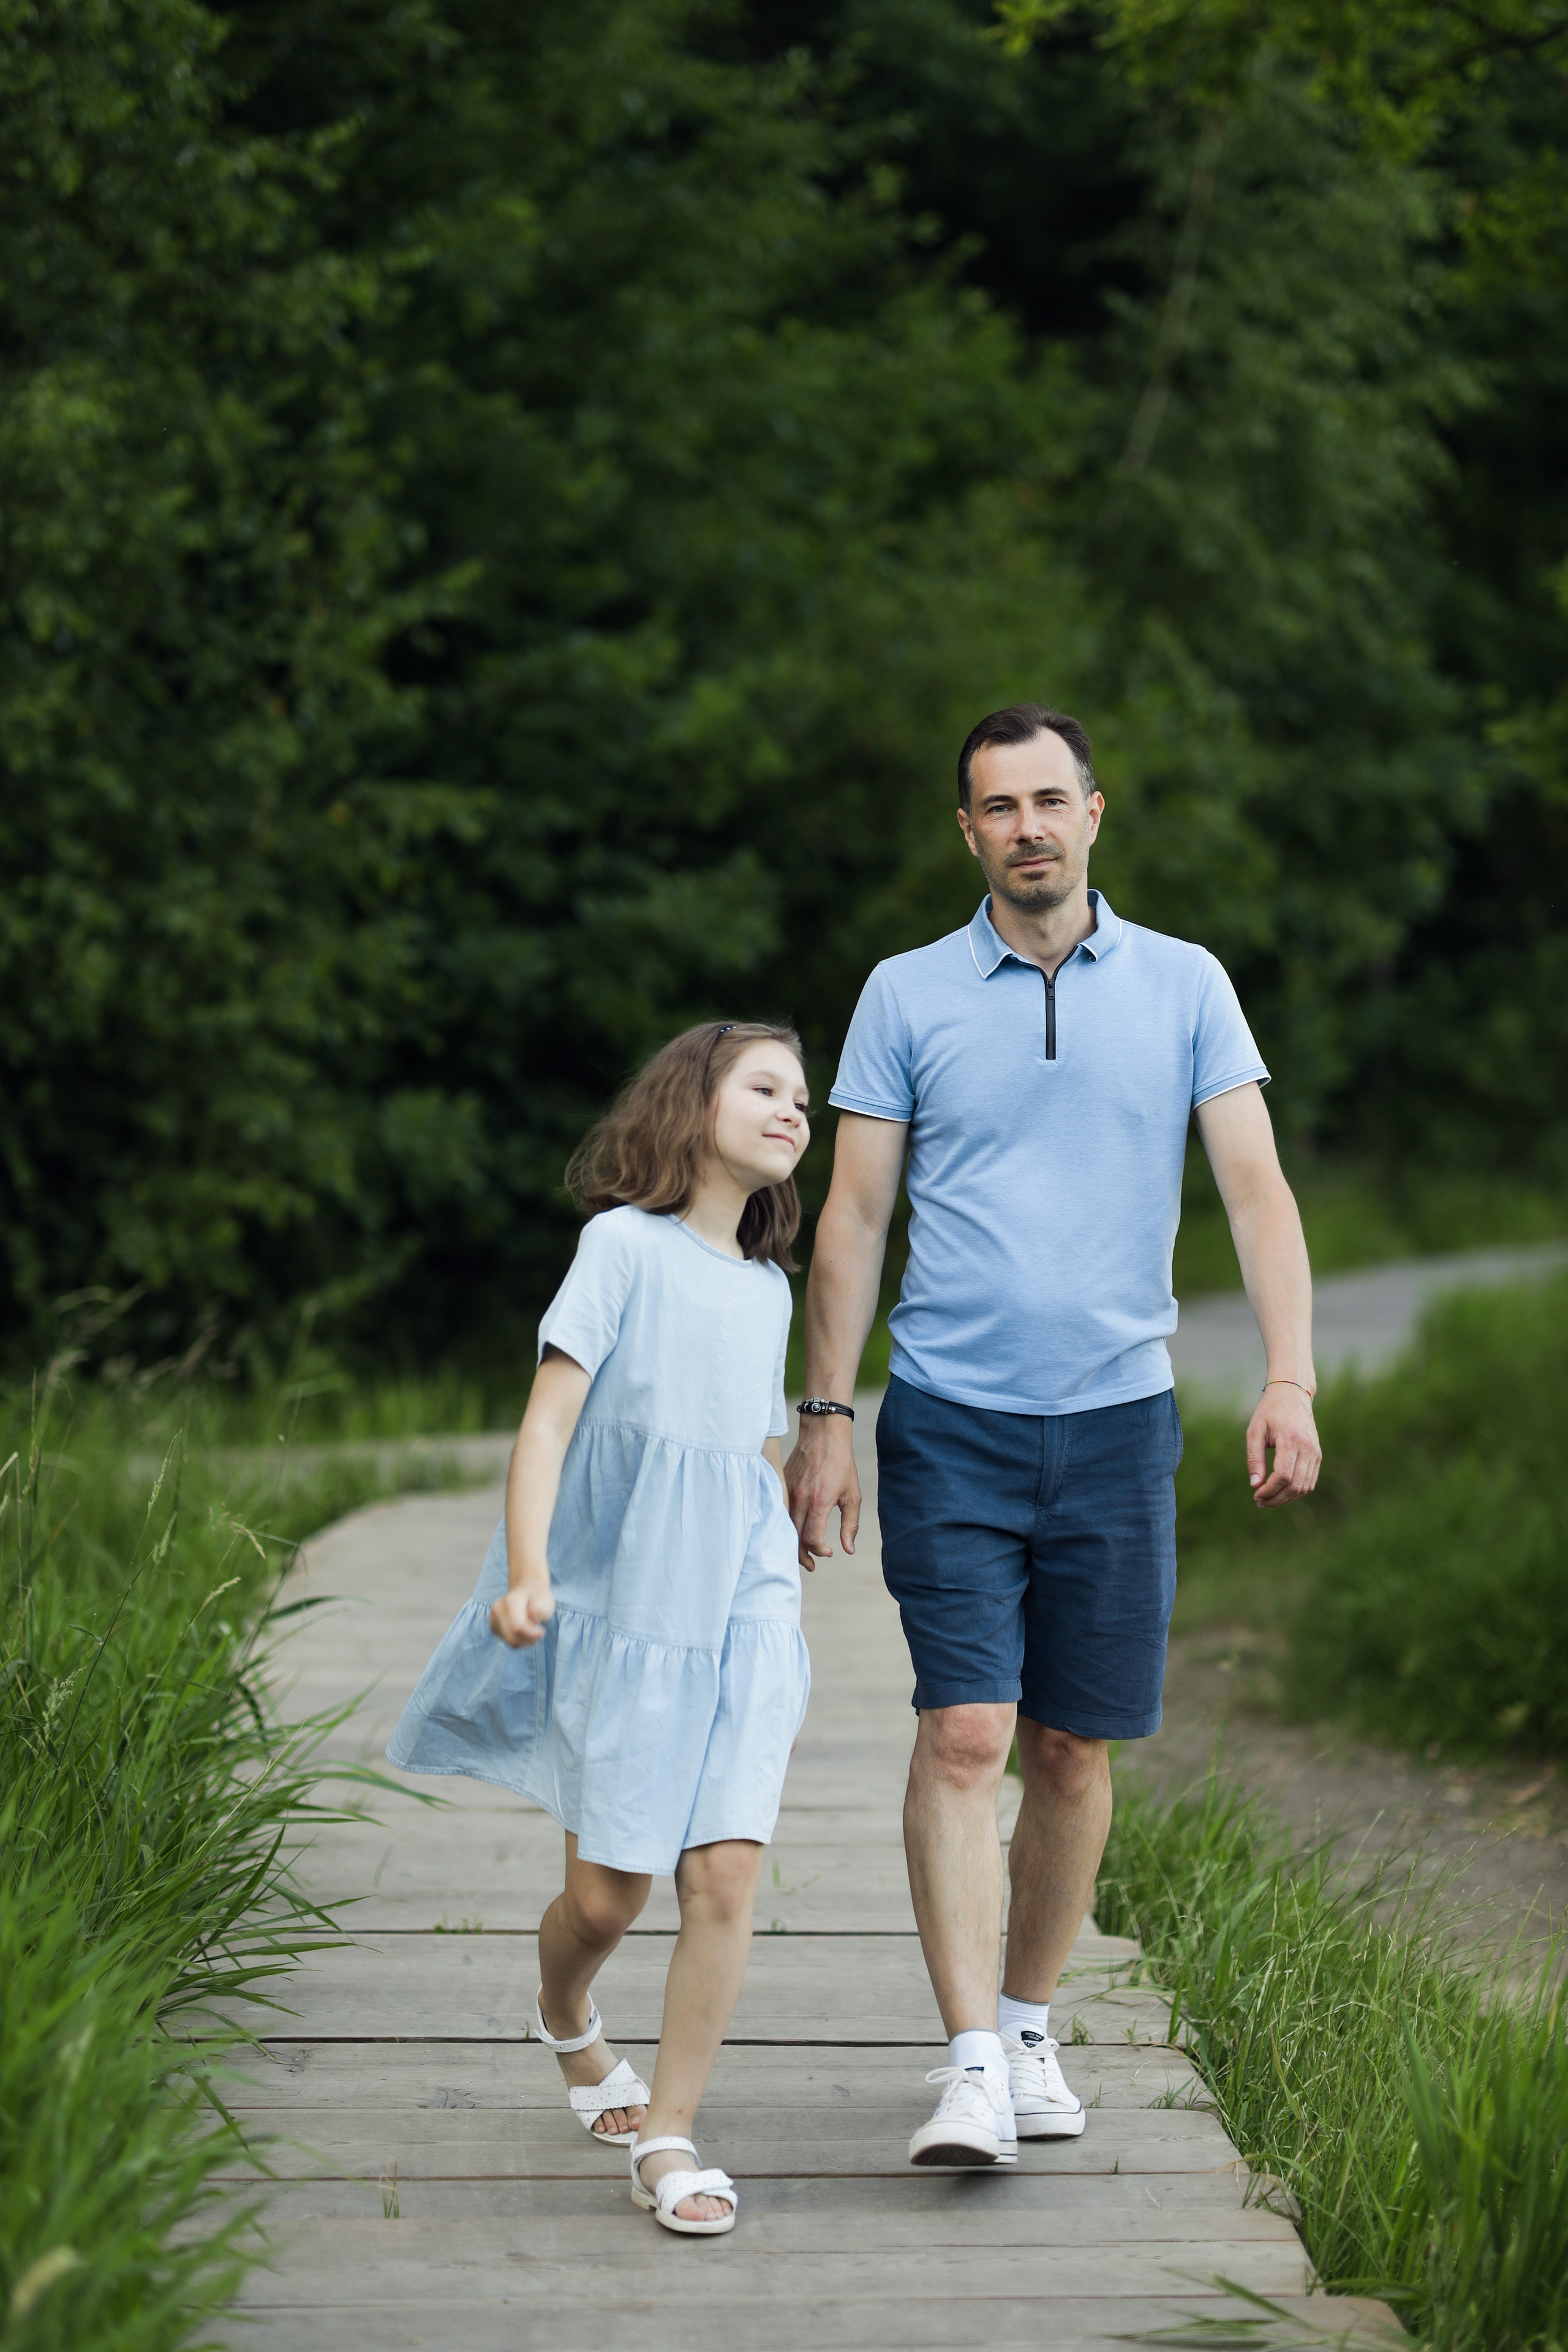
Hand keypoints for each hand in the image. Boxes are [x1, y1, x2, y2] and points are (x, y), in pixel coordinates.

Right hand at [489, 1583, 554, 1645]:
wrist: (527, 1591)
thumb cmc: (537, 1598)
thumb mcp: (545, 1601)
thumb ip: (539, 1610)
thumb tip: (533, 1619)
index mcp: (510, 1601)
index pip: (517, 1627)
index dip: (531, 1634)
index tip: (542, 1631)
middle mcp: (497, 1610)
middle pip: (512, 1637)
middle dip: (528, 1638)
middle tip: (538, 1630)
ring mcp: (493, 1619)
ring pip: (511, 1642)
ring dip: (525, 1640)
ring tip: (532, 1628)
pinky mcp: (494, 1628)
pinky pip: (509, 1642)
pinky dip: (520, 1640)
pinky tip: (525, 1631)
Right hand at [783, 1415, 860, 1570]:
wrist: (823, 1432)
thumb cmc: (842, 1462)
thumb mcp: (853, 1494)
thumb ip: (851, 1524)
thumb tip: (849, 1549)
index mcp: (819, 1501)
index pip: (811, 1538)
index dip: (819, 1551)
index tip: (830, 1552)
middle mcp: (800, 1498)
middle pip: (794, 1537)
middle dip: (803, 1556)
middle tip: (812, 1566)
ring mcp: (788, 1491)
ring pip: (785, 1526)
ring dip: (792, 1543)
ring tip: (803, 1555)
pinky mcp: (782, 1485)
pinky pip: (780, 1512)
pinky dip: (785, 1526)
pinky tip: (793, 1533)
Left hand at [1246, 1384, 1320, 1506]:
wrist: (1293, 1395)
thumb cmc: (1270, 1411)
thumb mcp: (1255, 1431)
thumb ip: (1254, 1458)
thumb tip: (1255, 1484)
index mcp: (1290, 1440)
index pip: (1283, 1475)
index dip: (1269, 1490)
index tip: (1256, 1495)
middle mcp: (1307, 1448)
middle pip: (1295, 1485)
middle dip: (1277, 1499)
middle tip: (1259, 1502)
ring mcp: (1315, 1452)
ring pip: (1305, 1487)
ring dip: (1286, 1498)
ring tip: (1268, 1499)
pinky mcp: (1317, 1455)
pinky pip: (1310, 1481)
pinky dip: (1297, 1491)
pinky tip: (1281, 1491)